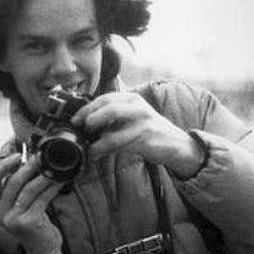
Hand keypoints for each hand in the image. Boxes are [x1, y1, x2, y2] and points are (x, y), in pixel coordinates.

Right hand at [0, 153, 64, 253]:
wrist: (42, 250)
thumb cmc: (33, 223)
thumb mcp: (21, 206)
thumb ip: (19, 187)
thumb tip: (27, 160)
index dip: (2, 165)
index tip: (17, 155)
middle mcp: (1, 214)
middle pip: (11, 182)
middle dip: (27, 167)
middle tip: (40, 158)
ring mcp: (14, 220)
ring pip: (28, 189)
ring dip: (42, 175)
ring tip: (53, 167)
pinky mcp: (29, 223)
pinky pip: (42, 199)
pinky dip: (52, 187)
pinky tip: (60, 181)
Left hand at [72, 92, 205, 176]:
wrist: (176, 144)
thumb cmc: (150, 130)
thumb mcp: (133, 115)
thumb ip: (114, 116)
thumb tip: (87, 122)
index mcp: (133, 99)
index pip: (105, 98)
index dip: (88, 108)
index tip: (76, 119)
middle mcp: (138, 108)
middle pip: (109, 109)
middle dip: (90, 120)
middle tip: (82, 130)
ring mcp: (143, 124)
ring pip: (112, 133)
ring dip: (96, 144)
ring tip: (89, 148)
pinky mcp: (145, 140)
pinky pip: (119, 147)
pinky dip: (105, 151)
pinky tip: (97, 154)